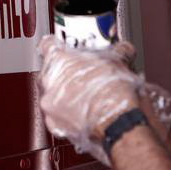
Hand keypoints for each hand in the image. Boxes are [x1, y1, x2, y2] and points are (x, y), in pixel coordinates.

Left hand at [38, 35, 141, 163]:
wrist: (116, 122)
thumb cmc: (112, 91)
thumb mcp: (118, 61)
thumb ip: (116, 52)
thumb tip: (123, 50)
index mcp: (59, 58)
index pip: (47, 45)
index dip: (55, 45)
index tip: (61, 48)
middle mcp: (48, 80)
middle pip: (50, 71)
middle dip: (64, 73)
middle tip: (82, 75)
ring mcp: (49, 103)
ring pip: (52, 94)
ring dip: (65, 94)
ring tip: (86, 96)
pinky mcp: (54, 124)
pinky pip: (56, 116)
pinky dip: (67, 115)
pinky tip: (84, 112)